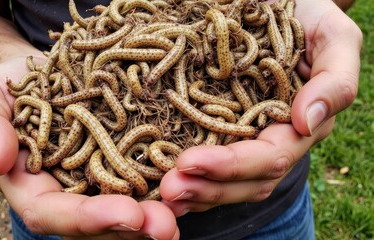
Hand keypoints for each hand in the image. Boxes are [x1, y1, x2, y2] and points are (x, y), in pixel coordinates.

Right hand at [0, 58, 178, 238]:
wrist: (44, 72)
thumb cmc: (12, 86)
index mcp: (31, 185)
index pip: (54, 214)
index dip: (89, 218)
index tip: (128, 214)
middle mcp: (67, 190)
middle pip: (98, 222)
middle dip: (132, 227)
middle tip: (167, 227)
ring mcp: (96, 178)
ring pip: (125, 207)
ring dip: (156, 214)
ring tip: (185, 211)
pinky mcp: (120, 160)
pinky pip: (142, 179)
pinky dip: (164, 187)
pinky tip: (189, 185)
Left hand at [159, 0, 361, 215]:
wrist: (277, 6)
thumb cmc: (306, 17)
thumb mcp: (332, 37)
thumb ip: (335, 79)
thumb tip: (308, 122)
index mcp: (298, 126)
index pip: (270, 159)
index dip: (233, 166)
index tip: (190, 162)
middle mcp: (272, 140)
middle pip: (245, 181)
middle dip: (207, 188)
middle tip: (167, 189)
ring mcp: (245, 138)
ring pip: (225, 182)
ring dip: (193, 192)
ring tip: (161, 195)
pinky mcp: (220, 129)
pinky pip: (207, 165)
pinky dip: (188, 178)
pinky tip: (160, 182)